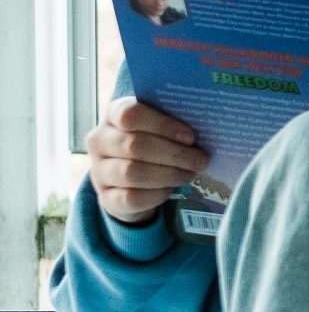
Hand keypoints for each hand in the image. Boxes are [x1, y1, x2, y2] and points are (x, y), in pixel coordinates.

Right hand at [84, 97, 209, 225]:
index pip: (130, 114)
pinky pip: (131, 197)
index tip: (190, 136)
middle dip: (174, 154)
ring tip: (190, 173)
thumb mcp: (161, 125)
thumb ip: (175, 119)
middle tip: (201, 160)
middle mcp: (99, 141)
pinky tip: (171, 190)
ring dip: (169, 174)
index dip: (163, 125)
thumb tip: (207, 124)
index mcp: (113, 114)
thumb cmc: (155, 140)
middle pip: (134, 146)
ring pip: (133, 173)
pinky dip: (157, 194)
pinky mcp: (105, 198)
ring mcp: (99, 171)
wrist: (132, 176)